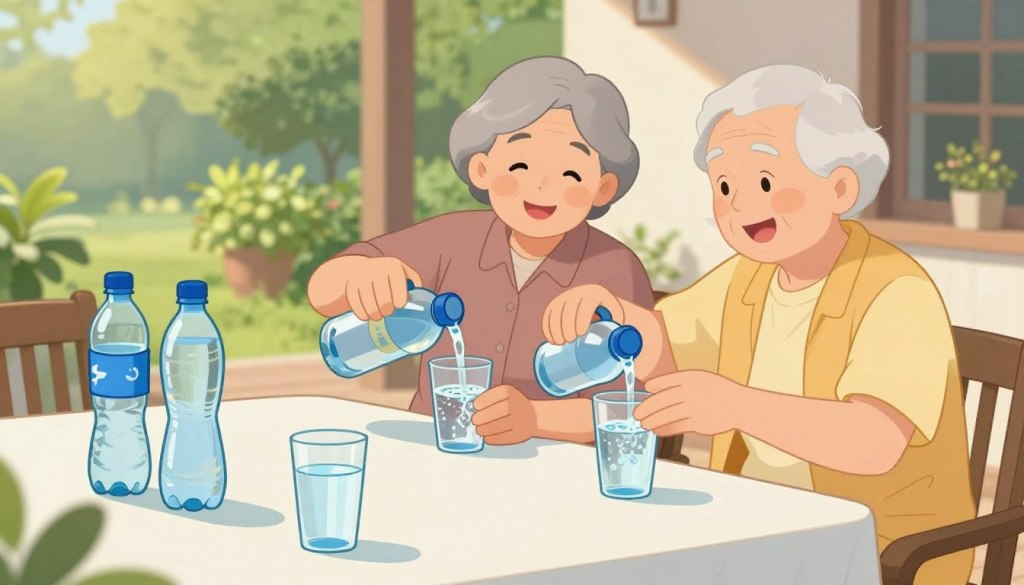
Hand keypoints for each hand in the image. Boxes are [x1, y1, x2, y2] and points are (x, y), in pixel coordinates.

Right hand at [336, 256, 421, 320]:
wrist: (361, 268)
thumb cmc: (390, 276)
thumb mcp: (404, 274)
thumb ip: (415, 284)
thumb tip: (429, 303)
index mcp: (393, 266)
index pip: (398, 287)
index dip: (399, 300)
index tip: (400, 306)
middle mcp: (376, 269)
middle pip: (383, 300)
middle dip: (387, 310)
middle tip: (388, 313)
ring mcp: (361, 277)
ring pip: (369, 304)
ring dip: (374, 314)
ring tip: (378, 317)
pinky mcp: (350, 286)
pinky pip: (355, 304)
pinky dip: (362, 313)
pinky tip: (366, 317)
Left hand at [471, 385, 537, 444]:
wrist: (533, 416)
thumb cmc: (513, 405)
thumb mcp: (503, 395)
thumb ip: (489, 399)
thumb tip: (472, 409)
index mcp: (510, 392)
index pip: (496, 395)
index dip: (483, 401)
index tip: (476, 406)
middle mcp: (517, 405)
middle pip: (497, 411)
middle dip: (482, 417)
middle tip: (475, 420)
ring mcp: (520, 420)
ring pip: (499, 426)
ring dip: (485, 429)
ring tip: (479, 430)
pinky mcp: (519, 434)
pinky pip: (503, 437)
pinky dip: (492, 438)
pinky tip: (487, 437)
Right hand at [542, 284, 624, 344]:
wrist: (606, 315)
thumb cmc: (618, 324)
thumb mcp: (625, 325)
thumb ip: (630, 337)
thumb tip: (631, 359)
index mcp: (600, 294)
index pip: (589, 300)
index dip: (582, 315)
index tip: (581, 334)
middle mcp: (582, 292)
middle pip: (570, 305)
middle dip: (566, 324)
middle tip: (570, 341)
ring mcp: (568, 297)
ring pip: (557, 308)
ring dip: (555, 325)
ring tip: (560, 343)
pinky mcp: (558, 305)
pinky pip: (549, 311)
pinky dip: (547, 324)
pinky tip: (550, 337)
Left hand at [633, 370, 747, 436]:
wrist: (738, 405)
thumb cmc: (716, 390)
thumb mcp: (700, 378)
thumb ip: (678, 382)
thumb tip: (652, 389)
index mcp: (690, 377)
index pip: (666, 380)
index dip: (653, 385)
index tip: (645, 390)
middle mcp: (691, 391)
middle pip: (662, 400)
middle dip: (646, 408)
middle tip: (636, 414)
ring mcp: (694, 408)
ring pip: (667, 416)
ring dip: (652, 421)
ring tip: (644, 424)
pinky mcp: (698, 423)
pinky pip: (676, 427)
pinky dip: (664, 429)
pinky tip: (657, 430)